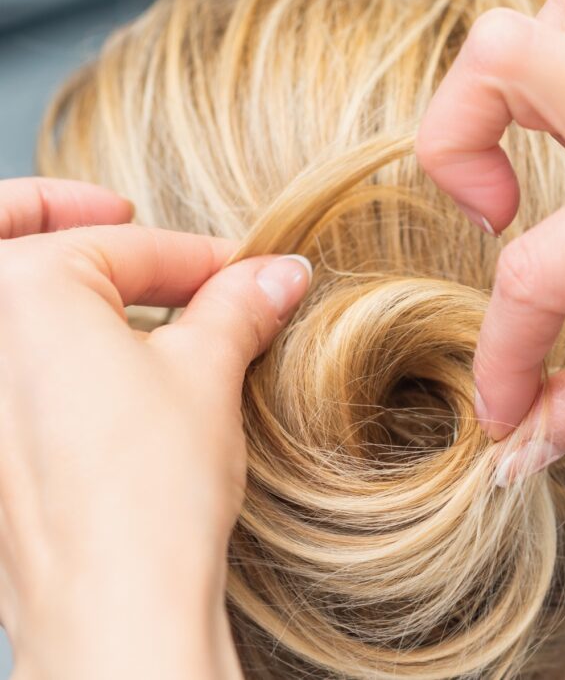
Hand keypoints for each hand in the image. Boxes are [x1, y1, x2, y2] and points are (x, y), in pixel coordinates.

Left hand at [0, 178, 310, 678]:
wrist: (111, 608)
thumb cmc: (146, 492)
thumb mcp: (208, 374)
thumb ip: (237, 306)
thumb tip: (277, 274)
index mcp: (16, 287)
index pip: (128, 247)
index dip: (203, 257)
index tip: (249, 274)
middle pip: (15, 242)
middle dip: (63, 217)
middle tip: (116, 217)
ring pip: (5, 309)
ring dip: (57, 289)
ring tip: (127, 303)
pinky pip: (3, 369)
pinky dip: (38, 348)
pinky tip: (99, 370)